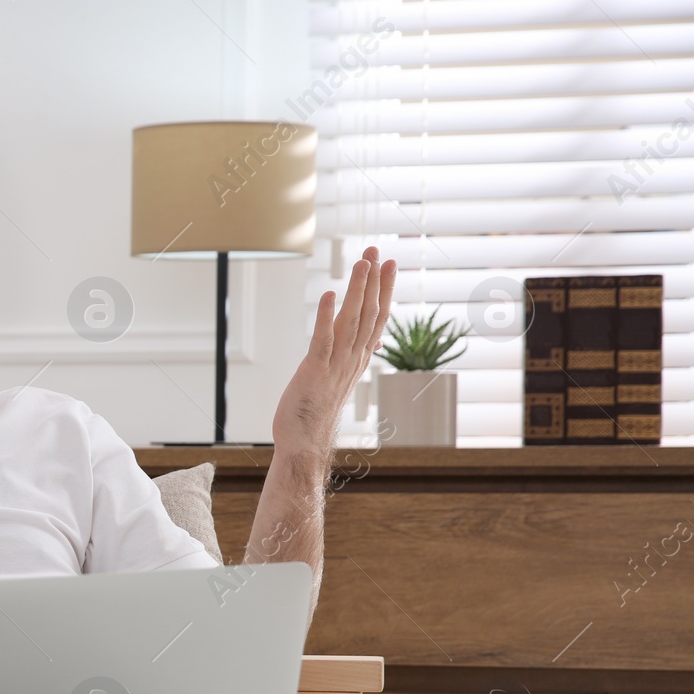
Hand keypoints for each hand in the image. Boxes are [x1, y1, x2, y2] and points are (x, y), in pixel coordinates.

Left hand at [271, 246, 395, 460]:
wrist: (304, 444)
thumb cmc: (315, 411)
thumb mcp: (336, 378)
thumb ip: (349, 356)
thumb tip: (368, 340)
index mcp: (357, 359)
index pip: (377, 318)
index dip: (384, 290)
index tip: (389, 263)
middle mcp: (351, 360)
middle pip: (369, 314)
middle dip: (373, 281)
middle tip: (376, 250)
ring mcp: (335, 366)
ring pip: (352, 322)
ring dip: (358, 291)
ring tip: (362, 263)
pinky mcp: (314, 372)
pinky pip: (323, 341)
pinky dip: (325, 317)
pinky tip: (328, 295)